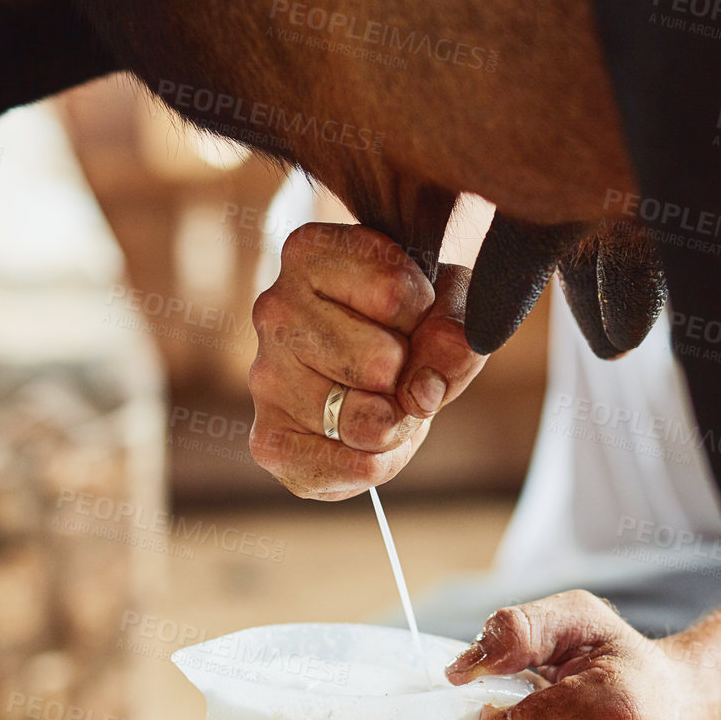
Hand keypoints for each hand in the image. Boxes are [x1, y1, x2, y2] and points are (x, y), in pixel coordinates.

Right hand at [248, 223, 484, 497]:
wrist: (374, 378)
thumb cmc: (410, 323)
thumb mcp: (448, 304)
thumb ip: (456, 331)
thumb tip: (422, 391)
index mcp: (309, 252)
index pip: (395, 292)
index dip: (425, 314)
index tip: (409, 313)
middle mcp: (273, 309)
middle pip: (379, 362)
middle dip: (408, 377)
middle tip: (395, 370)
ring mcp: (265, 377)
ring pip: (367, 420)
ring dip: (396, 424)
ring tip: (381, 403)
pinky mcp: (269, 440)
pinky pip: (351, 467)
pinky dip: (379, 463)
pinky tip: (368, 442)